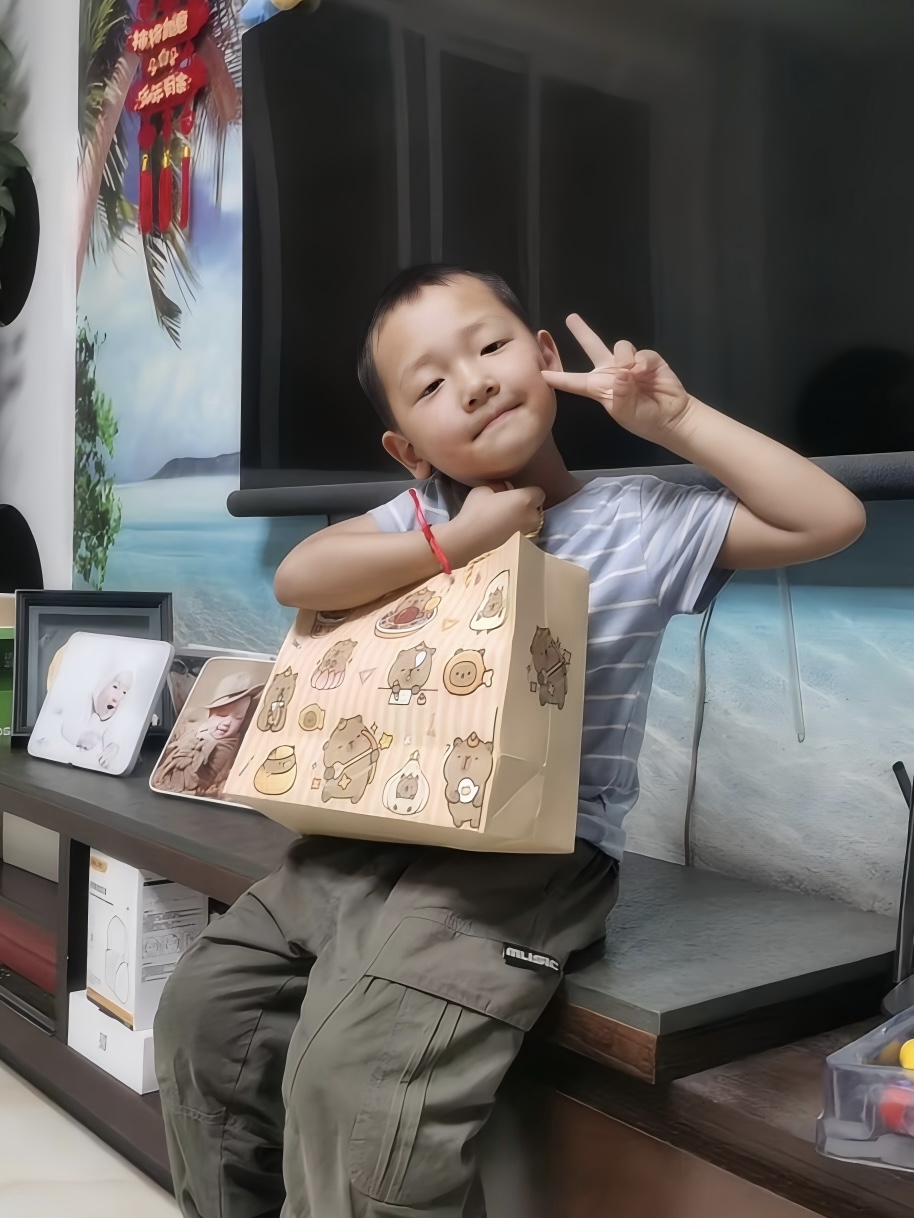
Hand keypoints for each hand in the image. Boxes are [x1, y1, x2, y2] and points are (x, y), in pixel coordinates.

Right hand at [447, 484, 544, 560]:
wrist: (468, 541)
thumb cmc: (476, 512)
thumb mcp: (484, 490)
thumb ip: (499, 487)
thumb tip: (504, 489)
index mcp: (525, 499)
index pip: (539, 492)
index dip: (528, 492)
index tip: (516, 493)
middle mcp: (532, 516)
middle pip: (537, 510)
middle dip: (528, 507)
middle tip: (511, 506)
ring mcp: (528, 533)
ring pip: (531, 524)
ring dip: (523, 520)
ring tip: (507, 520)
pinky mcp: (521, 545)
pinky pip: (524, 534)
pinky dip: (518, 532)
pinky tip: (504, 532)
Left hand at [542, 315, 692, 442]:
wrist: (670, 416)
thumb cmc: (643, 418)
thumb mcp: (626, 412)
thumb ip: (622, 394)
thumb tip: (622, 372)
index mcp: (599, 388)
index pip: (574, 382)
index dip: (558, 377)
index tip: (541, 373)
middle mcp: (610, 371)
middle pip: (592, 347)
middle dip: (582, 331)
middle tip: (570, 318)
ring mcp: (629, 363)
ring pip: (620, 346)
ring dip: (625, 359)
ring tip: (634, 376)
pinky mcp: (647, 358)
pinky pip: (640, 353)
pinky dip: (643, 362)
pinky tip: (647, 373)